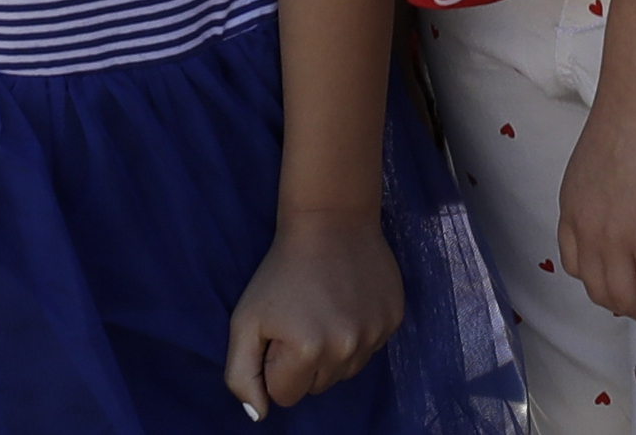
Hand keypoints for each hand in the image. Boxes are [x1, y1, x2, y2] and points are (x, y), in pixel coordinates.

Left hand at [225, 205, 404, 417]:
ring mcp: (375, 334)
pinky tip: (347, 303)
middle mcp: (346, 348)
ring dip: (332, 352)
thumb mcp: (245, 322)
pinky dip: (357, 334)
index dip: (276, 366)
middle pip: (318, 387)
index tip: (279, 333)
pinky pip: (369, 348)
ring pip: (345, 371)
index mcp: (307, 351)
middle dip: (304, 363)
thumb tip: (261, 414)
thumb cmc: (281, 272)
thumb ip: (242, 376)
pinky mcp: (394, 319)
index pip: (286, 396)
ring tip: (324, 310)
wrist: (331, 221)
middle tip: (300, 320)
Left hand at [556, 67, 635, 325]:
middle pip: (603, 293)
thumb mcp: (602, 156)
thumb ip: (608, 183)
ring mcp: (615, 240)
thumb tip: (631, 189)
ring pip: (631, 302)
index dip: (603, 282)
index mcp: (573, 208)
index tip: (627, 282)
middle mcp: (587, 232)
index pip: (577, 265)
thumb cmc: (633, 108)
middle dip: (631, 307)